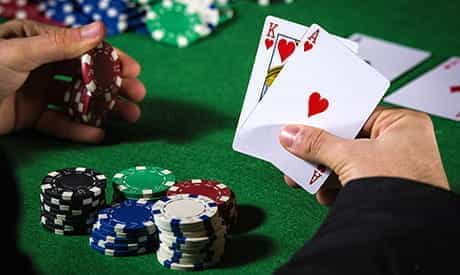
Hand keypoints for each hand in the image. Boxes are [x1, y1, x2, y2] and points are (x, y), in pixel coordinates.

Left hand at [0, 20, 145, 142]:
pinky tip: (99, 135)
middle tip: (139, 96)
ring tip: (130, 116)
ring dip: (105, 109)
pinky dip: (79, 130)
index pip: (83, 49)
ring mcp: (37, 91)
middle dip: (114, 85)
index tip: (135, 70)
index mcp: (38, 42)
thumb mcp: (21, 54)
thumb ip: (61, 44)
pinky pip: (60, 122)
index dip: (111, 59)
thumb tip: (100, 28)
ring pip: (78, 100)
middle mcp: (41, 65)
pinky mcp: (31, 115)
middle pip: (86, 75)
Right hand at [279, 107, 448, 204]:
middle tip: (296, 151)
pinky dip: (336, 188)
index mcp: (403, 124)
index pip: (355, 115)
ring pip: (348, 163)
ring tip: (303, 176)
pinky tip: (324, 195)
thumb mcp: (350, 157)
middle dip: (319, 151)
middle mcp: (402, 144)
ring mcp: (395, 169)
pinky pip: (353, 181)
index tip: (302, 124)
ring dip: (323, 173)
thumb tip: (293, 135)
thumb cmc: (404, 190)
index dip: (326, 119)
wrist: (410, 234)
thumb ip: (317, 144)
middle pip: (348, 140)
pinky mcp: (386, 191)